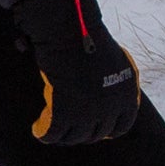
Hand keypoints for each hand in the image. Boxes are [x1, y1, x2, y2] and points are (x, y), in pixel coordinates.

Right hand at [7, 0, 139, 146]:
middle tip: (67, 127)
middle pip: (95, 134)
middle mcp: (112, 106)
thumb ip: (110, 82)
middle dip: (81, 133)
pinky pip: (52, 134)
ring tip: (50, 128)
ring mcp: (89, 112)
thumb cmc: (86, 37)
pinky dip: (43, 133)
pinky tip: (37, 128)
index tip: (94, 130)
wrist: (70, 28)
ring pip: (73, 137)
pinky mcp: (64, 113)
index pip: (121, 126)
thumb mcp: (112, 61)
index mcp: (127, 93)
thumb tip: (102, 99)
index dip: (107, 130)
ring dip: (62, 135)